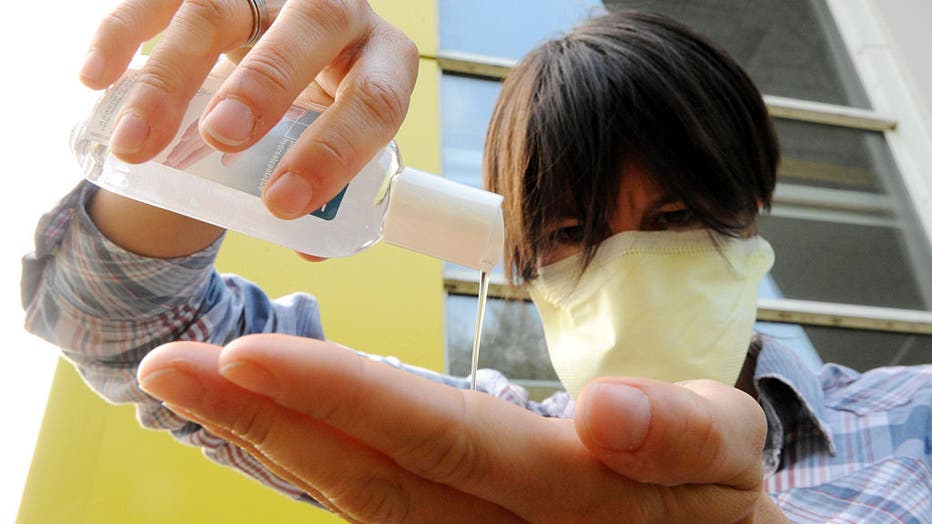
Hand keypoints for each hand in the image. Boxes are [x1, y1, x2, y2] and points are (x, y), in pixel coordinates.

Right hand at [80, 0, 417, 218]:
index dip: (334, 152)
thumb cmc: (319, 116)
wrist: (287, 62)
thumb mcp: (333, 148)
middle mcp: (337, 11)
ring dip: (170, 78)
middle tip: (221, 138)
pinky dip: (123, 35)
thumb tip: (310, 249)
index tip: (280, 205)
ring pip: (218, 10)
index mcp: (384, 60)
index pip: (375, 101)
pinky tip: (98, 80)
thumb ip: (328, 195)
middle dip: (264, 83)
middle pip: (311, 24)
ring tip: (135, 145)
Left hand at [138, 334, 785, 522]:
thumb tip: (603, 414)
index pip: (436, 438)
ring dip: (267, 442)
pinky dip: (307, 465)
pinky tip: (255, 427)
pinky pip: (373, 506)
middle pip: (366, 476)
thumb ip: (676, 434)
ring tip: (189, 388)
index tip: (247, 355)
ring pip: (355, 498)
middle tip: (169, 369)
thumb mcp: (727, 450)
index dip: (341, 398)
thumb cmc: (717, 496)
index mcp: (563, 491)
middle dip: (264, 420)